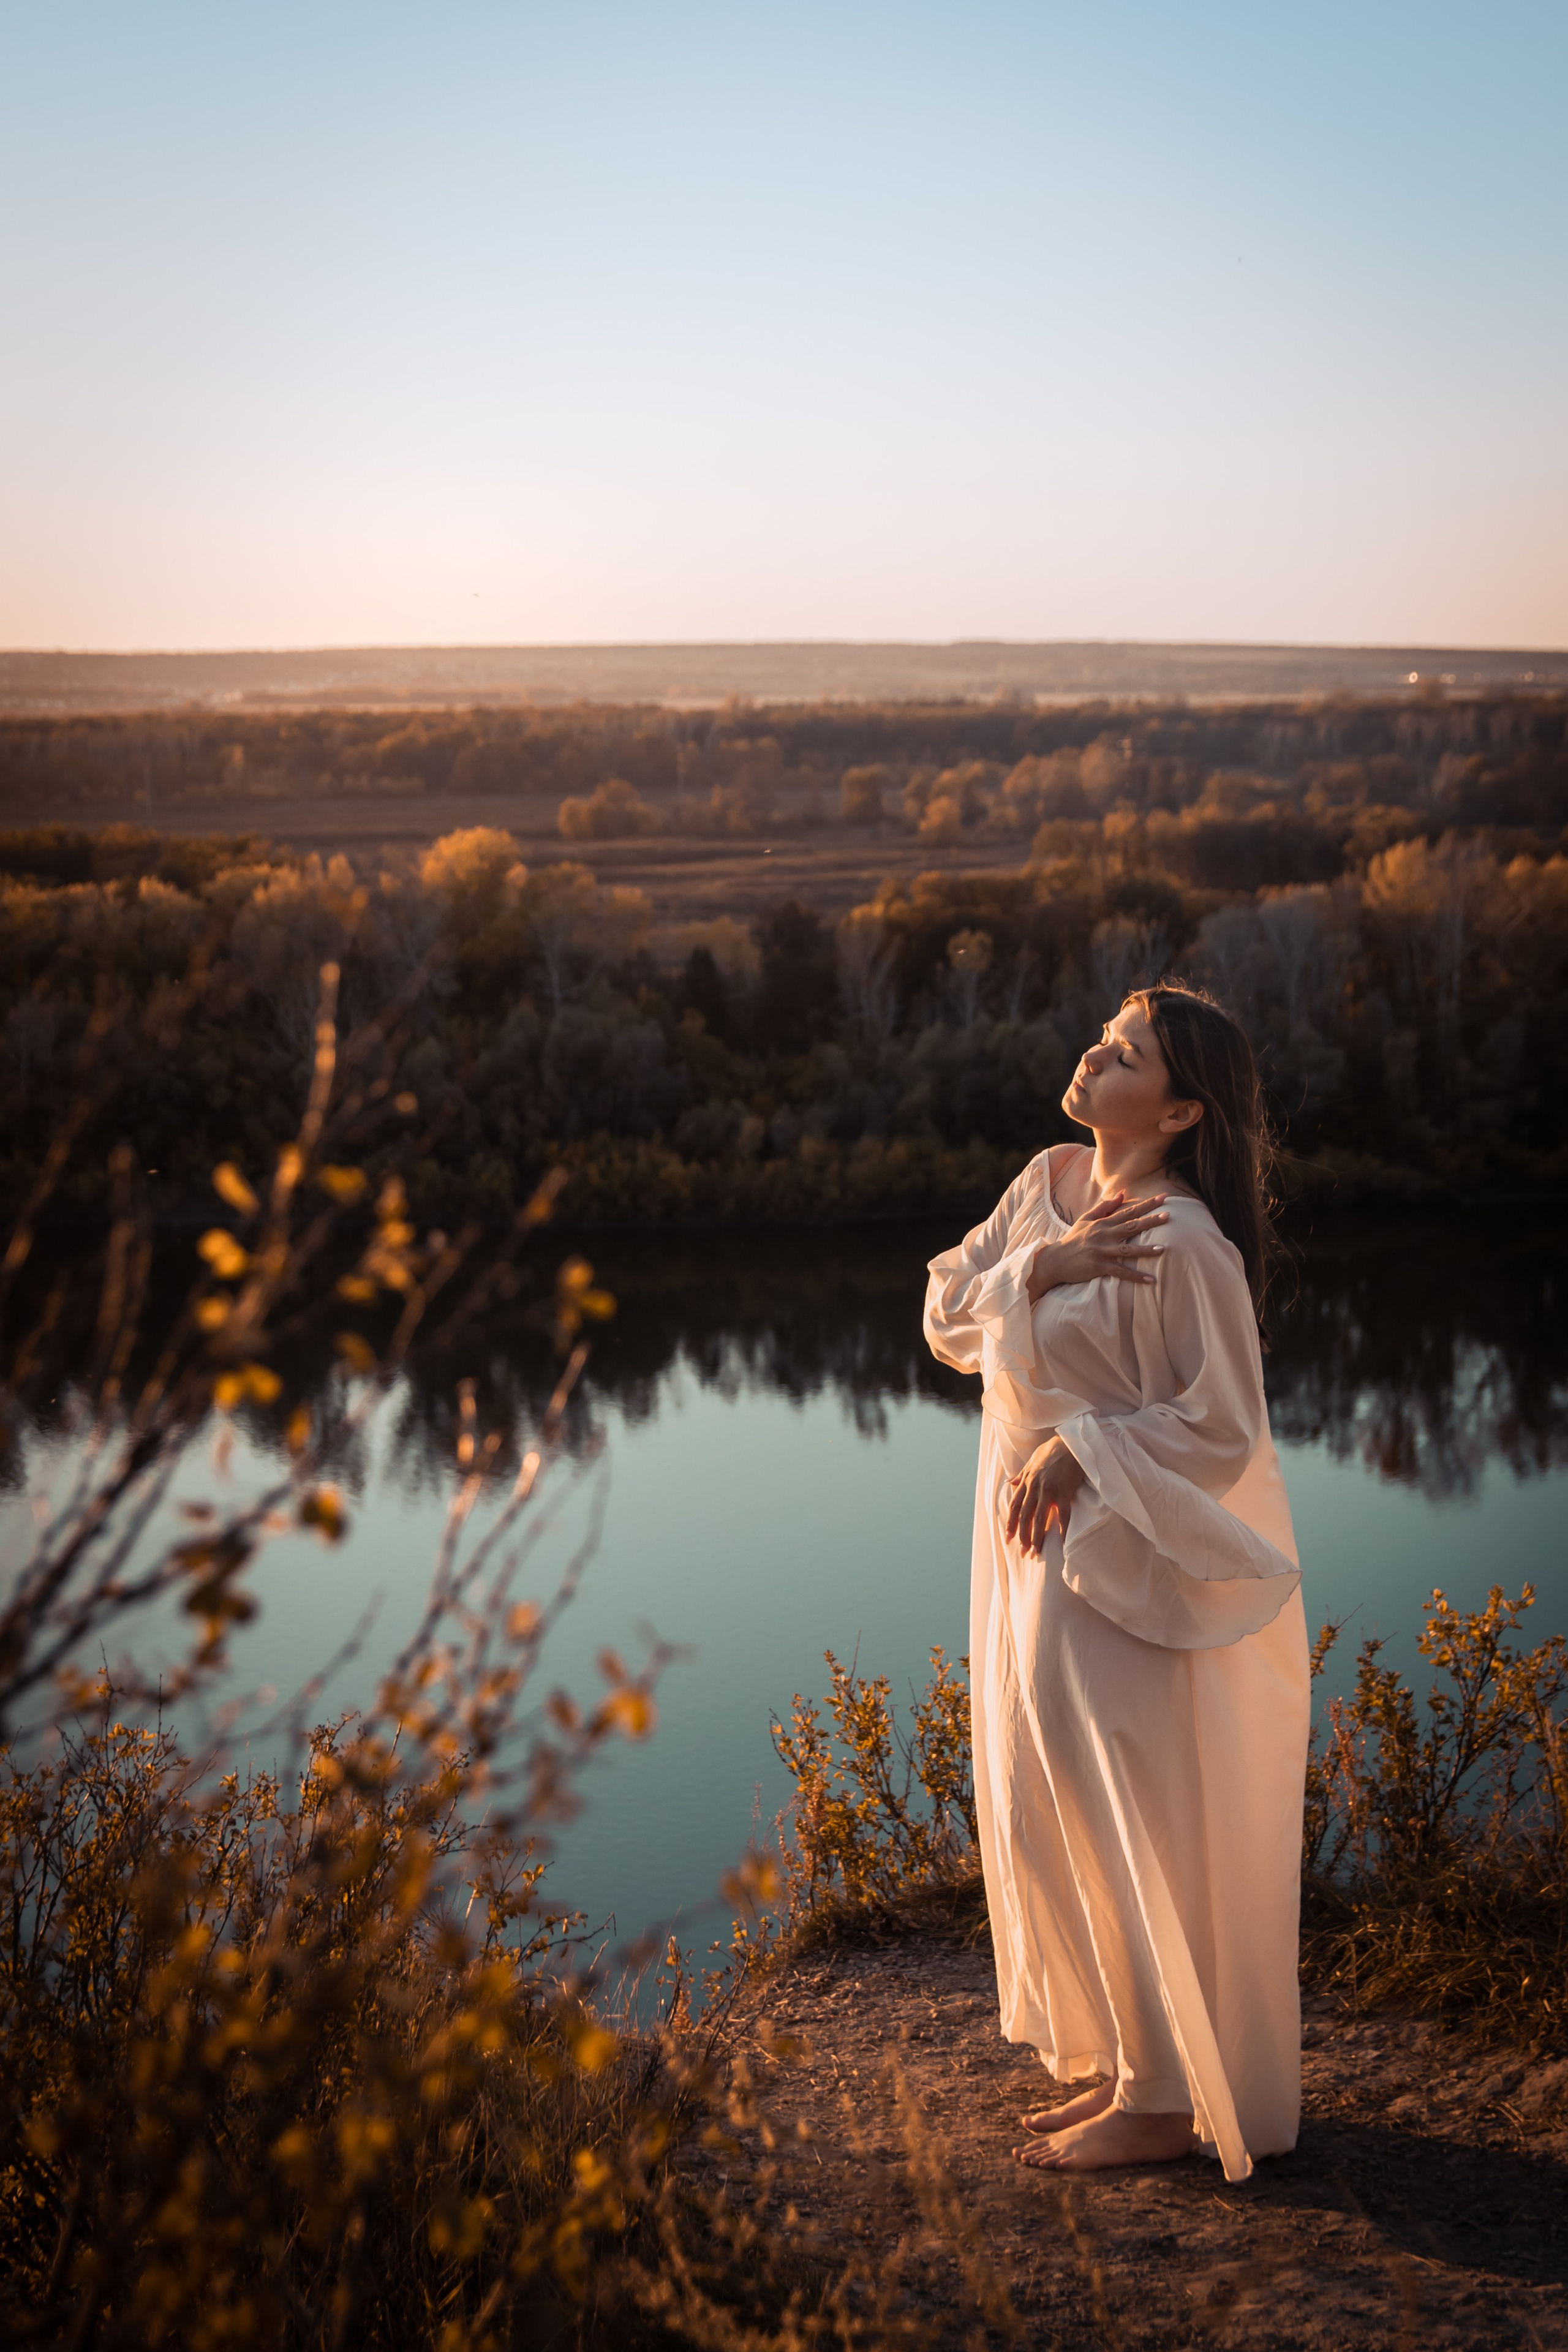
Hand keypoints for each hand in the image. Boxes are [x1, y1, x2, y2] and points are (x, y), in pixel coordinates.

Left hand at [1005, 1439, 1086, 1554]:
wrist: (1071, 1442)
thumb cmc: (1053, 1450)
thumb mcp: (1032, 1460)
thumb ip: (1021, 1474)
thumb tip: (1010, 1482)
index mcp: (1027, 1481)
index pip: (1015, 1506)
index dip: (1011, 1523)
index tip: (1008, 1538)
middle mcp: (1034, 1487)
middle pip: (1024, 1516)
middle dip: (1022, 1536)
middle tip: (1023, 1552)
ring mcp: (1049, 1490)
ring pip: (1039, 1518)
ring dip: (1036, 1537)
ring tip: (1036, 1552)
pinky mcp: (1064, 1492)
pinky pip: (1062, 1514)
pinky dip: (1061, 1529)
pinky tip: (1061, 1541)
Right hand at [1026, 1190, 1167, 1303]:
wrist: (1054, 1260)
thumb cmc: (1072, 1240)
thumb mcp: (1086, 1219)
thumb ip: (1104, 1206)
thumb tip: (1122, 1193)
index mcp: (1103, 1223)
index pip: (1128, 1211)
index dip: (1147, 1204)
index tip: (1163, 1197)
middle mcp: (1104, 1235)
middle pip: (1131, 1226)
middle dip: (1151, 1221)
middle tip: (1169, 1216)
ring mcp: (1101, 1251)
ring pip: (1128, 1250)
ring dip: (1146, 1250)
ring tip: (1164, 1249)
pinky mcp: (1098, 1266)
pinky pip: (1120, 1272)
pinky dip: (1136, 1276)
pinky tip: (1151, 1280)